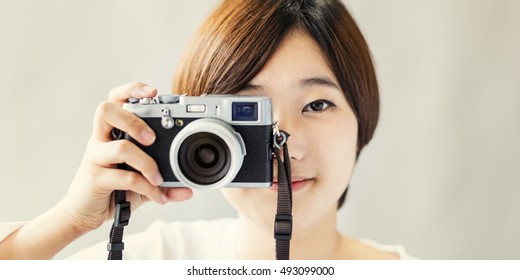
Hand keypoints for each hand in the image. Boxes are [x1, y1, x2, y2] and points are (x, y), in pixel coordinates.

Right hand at [61, 82, 192, 233]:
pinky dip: (147, 188)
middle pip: (106, 110)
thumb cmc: (112, 190)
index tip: (153, 91)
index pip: (115, 99)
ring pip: (119, 147)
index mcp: (111, 131)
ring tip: (158, 176)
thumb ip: (165, 183)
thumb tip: (188, 190)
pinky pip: (125, 178)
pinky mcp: (95, 179)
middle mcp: (100, 139)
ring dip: (145, 161)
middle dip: (133, 119)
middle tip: (152, 138)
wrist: (83, 214)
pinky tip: (158, 196)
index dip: (131, 90)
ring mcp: (95, 158)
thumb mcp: (142, 183)